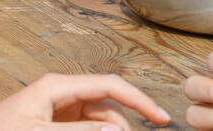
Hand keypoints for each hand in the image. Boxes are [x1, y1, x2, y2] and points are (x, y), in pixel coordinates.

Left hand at [0, 73, 170, 129]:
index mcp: (59, 86)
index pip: (112, 86)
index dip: (140, 101)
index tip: (161, 120)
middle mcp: (62, 93)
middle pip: (108, 106)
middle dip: (123, 125)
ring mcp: (57, 110)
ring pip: (98, 121)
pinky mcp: (51, 125)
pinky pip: (83, 129)